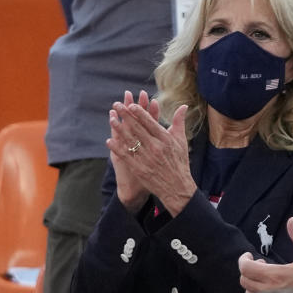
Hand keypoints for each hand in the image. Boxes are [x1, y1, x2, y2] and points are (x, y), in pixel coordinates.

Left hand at [107, 96, 195, 215]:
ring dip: (119, 129)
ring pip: (129, 140)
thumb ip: (179, 123)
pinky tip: (109, 140)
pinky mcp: (139, 169)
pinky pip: (125, 156)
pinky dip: (117, 148)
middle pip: (137, 128)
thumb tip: (183, 106)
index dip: (139, 113)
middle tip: (117, 105)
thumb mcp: (181, 142)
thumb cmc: (180, 163)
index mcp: (165, 139)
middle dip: (126, 116)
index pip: (150, 123)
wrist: (177, 187)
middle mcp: (155, 147)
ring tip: (111, 119)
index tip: (130, 105)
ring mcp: (146, 158)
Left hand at [238, 214, 292, 292]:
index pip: (245, 268)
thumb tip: (292, 220)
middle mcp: (268, 290)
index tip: (249, 256)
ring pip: (248, 292)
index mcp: (275, 275)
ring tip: (264, 276)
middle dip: (248, 270)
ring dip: (252, 282)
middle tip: (259, 264)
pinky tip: (269, 288)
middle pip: (244, 280)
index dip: (243, 260)